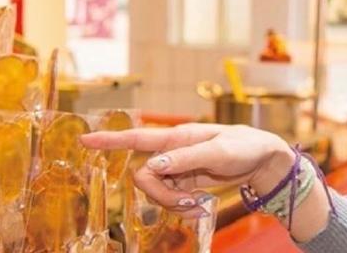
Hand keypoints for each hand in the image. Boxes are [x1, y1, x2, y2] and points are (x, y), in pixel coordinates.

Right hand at [81, 123, 293, 218]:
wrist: (262, 159)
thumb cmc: (243, 146)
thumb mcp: (217, 152)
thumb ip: (185, 159)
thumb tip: (153, 165)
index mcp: (177, 138)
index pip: (137, 138)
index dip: (110, 140)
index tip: (84, 139)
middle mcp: (172, 152)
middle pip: (145, 177)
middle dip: (161, 195)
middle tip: (188, 201)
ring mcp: (178, 168)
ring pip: (157, 192)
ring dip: (174, 204)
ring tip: (200, 206)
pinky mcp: (185, 182)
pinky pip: (172, 199)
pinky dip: (183, 208)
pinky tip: (201, 208)